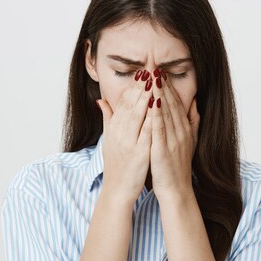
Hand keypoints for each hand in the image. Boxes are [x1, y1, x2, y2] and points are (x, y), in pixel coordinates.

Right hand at [96, 69, 153, 202]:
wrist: (117, 189)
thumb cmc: (116, 164)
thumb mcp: (109, 139)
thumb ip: (107, 118)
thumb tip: (101, 100)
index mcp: (113, 128)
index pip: (123, 102)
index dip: (133, 87)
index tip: (142, 74)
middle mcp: (119, 133)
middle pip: (130, 105)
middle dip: (140, 87)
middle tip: (150, 71)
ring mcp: (129, 143)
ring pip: (138, 115)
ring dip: (146, 98)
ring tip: (155, 83)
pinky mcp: (139, 153)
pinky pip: (147, 132)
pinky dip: (153, 119)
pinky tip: (160, 108)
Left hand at [148, 68, 199, 198]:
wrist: (177, 189)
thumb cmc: (178, 165)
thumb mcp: (190, 140)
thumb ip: (192, 121)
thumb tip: (194, 102)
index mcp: (185, 128)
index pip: (176, 102)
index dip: (168, 86)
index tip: (160, 71)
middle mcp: (181, 131)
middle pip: (171, 103)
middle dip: (162, 84)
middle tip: (154, 66)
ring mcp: (173, 139)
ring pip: (165, 112)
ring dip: (158, 93)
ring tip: (152, 77)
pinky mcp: (164, 149)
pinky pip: (160, 128)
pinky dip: (156, 113)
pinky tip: (151, 101)